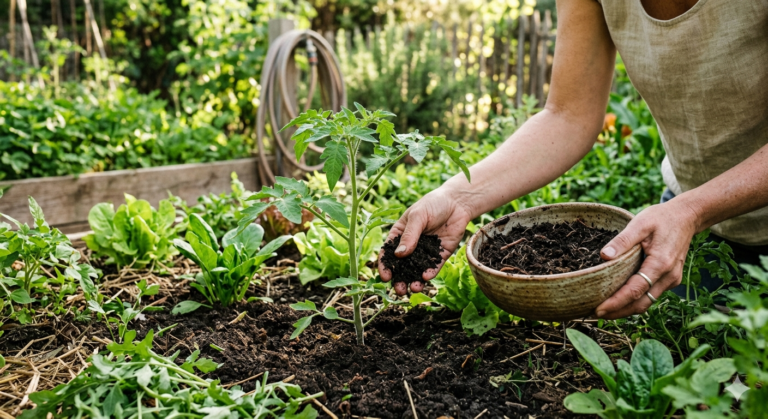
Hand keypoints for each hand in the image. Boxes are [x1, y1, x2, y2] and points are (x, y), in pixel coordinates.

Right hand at [379, 188, 473, 294]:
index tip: (385, 277)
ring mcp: (425, 251)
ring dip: (414, 280)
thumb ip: (409, 236)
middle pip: (402, 266)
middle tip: (399, 290)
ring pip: (417, 270)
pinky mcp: (440, 255)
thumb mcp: (418, 216)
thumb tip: (399, 255)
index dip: (385, 265)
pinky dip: (430, 273)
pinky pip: (434, 266)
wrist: (457, 203)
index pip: (389, 252)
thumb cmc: (433, 204)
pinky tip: (426, 277)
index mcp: (400, 234)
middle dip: (399, 279)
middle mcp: (411, 245)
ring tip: (414, 288)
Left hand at [595, 200, 699, 318]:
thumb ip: (622, 240)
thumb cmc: (662, 219)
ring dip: (626, 309)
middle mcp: (668, 276)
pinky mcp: (670, 279)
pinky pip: (651, 295)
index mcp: (660, 264)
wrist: (686, 217)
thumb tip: (604, 256)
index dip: (616, 303)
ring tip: (604, 311)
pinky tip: (620, 300)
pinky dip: (635, 301)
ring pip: (647, 302)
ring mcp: (672, 280)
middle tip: (595, 315)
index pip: (635, 290)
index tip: (599, 309)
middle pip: (641, 304)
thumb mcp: (640, 223)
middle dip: (619, 312)